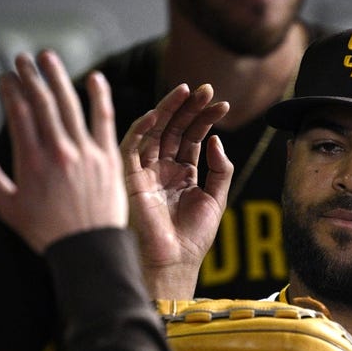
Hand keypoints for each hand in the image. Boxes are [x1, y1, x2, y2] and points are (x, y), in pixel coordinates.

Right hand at [0, 51, 126, 252]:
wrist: (88, 250)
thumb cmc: (47, 233)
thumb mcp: (9, 209)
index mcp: (31, 162)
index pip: (19, 113)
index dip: (10, 91)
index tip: (5, 78)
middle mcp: (58, 152)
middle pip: (42, 102)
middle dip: (29, 76)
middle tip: (22, 59)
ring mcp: (85, 152)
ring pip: (70, 104)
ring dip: (58, 77)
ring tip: (47, 58)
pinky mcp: (108, 157)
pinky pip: (105, 119)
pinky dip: (100, 96)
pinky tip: (95, 78)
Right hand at [121, 83, 232, 298]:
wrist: (172, 262)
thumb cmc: (192, 238)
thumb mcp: (215, 199)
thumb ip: (220, 169)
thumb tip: (217, 140)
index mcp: (181, 174)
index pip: (192, 138)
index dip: (205, 119)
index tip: (223, 104)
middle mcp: (162, 169)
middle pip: (174, 129)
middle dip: (189, 108)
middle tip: (206, 88)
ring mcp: (145, 171)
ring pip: (155, 131)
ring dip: (170, 110)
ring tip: (188, 91)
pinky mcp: (129, 177)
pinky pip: (131, 145)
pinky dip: (142, 127)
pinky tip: (159, 112)